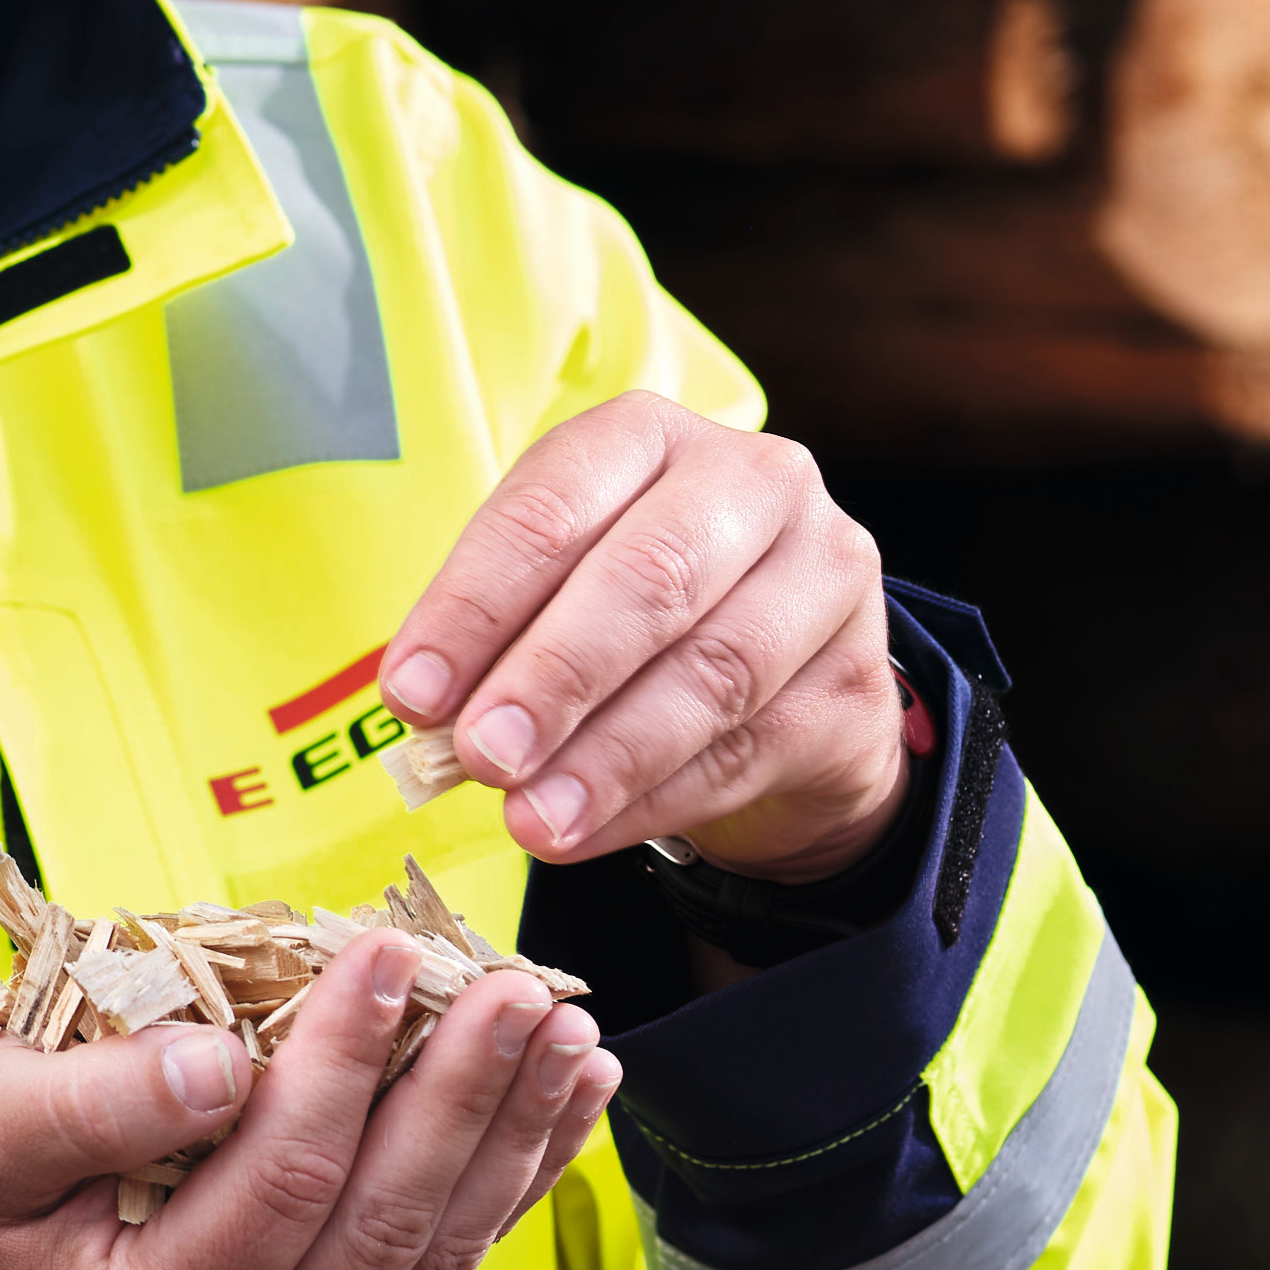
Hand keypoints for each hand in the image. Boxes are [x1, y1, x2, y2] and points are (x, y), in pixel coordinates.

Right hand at [0, 940, 620, 1269]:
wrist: (6, 1239)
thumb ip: (92, 1103)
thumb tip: (218, 1066)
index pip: (278, 1180)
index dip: (343, 1064)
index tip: (388, 953)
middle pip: (382, 1220)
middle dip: (463, 1095)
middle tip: (519, 989)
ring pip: (439, 1247)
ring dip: (515, 1134)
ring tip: (569, 1033)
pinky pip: (455, 1257)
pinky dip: (522, 1171)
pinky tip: (573, 1095)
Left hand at [381, 394, 905, 881]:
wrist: (781, 684)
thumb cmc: (636, 622)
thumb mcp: (556, 597)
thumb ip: (498, 640)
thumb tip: (433, 716)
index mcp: (650, 437)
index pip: (553, 507)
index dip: (476, 605)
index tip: (413, 694)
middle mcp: (755, 482)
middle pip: (652, 577)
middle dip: (553, 676)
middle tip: (480, 756)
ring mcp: (826, 575)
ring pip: (712, 673)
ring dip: (605, 758)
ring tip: (529, 820)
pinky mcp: (856, 680)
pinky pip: (748, 750)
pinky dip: (654, 801)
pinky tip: (587, 832)